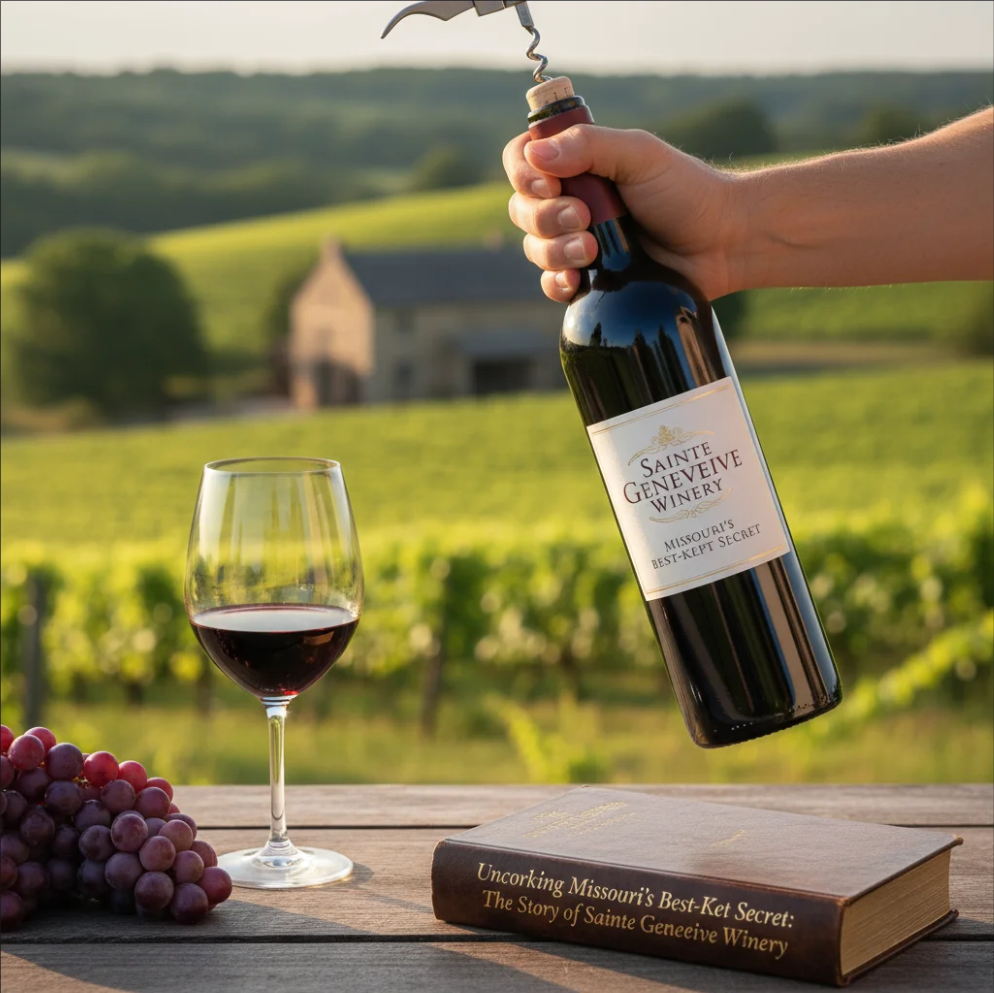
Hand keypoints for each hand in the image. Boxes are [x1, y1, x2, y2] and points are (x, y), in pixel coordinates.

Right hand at [503, 125, 745, 302]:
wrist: (723, 242)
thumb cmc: (687, 191)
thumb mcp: (640, 155)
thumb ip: (589, 146)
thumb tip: (536, 153)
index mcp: (577, 165)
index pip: (521, 161)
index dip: (523, 174)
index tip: (548, 184)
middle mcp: (570, 202)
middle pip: (523, 210)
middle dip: (547, 217)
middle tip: (586, 217)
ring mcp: (577, 243)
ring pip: (535, 249)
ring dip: (555, 250)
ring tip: (594, 250)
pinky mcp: (591, 281)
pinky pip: (551, 285)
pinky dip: (556, 283)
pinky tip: (576, 282)